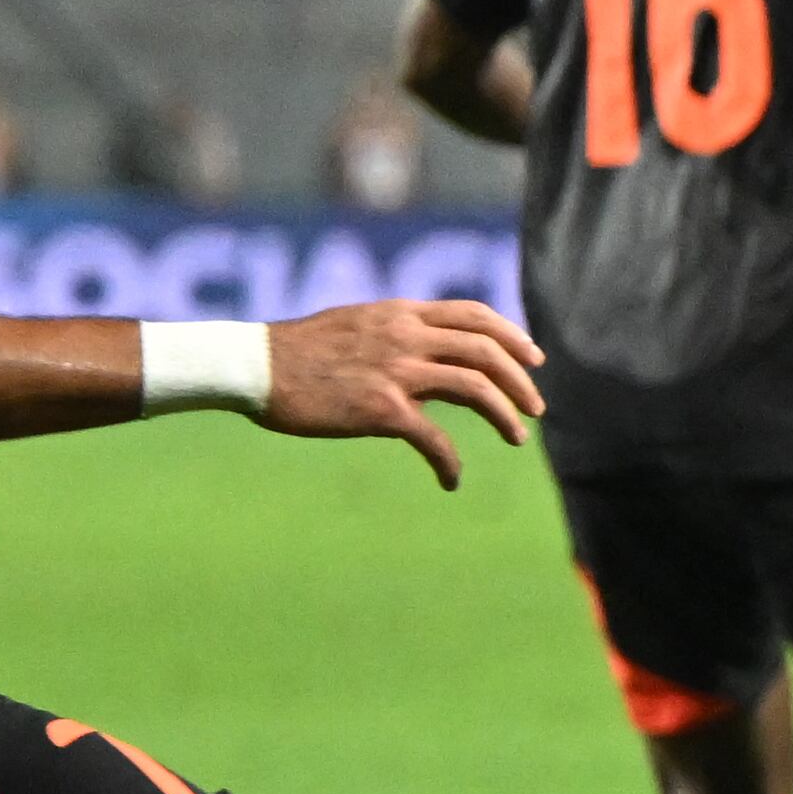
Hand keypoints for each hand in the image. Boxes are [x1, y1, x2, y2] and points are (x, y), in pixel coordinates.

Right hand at [264, 299, 543, 487]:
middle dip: (520, 381)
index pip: (475, 315)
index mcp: (402, 313)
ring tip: (518, 438)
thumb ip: (395, 332)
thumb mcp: (357, 324)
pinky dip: (451, 462)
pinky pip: (435, 439)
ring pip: (475, 388)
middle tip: (536, 408)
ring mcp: (397, 371)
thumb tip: (424, 350)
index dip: (512, 336)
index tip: (532, 359)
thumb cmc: (298, 352)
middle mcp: (406, 335)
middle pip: (487, 351)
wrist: (256, 367)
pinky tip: (451, 479)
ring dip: (505, 415)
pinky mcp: (381, 409)